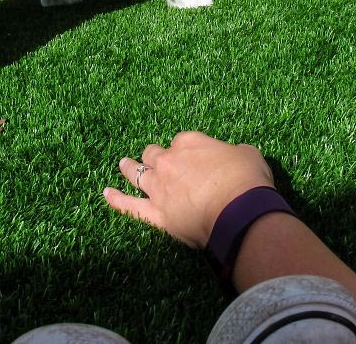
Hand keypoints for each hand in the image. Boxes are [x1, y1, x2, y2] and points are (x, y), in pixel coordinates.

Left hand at [104, 131, 274, 247]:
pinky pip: (130, 206)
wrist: (240, 211)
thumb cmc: (248, 180)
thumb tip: (236, 156)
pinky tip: (106, 194)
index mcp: (190, 142)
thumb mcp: (249, 154)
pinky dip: (117, 200)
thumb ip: (235, 152)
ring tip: (123, 164)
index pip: (180, 142)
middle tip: (152, 157)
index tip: (191, 158)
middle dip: (154, 155)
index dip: (185, 150)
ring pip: (137, 174)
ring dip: (129, 168)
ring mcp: (159, 188)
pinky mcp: (156, 214)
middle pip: (154, 154)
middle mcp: (169, 162)